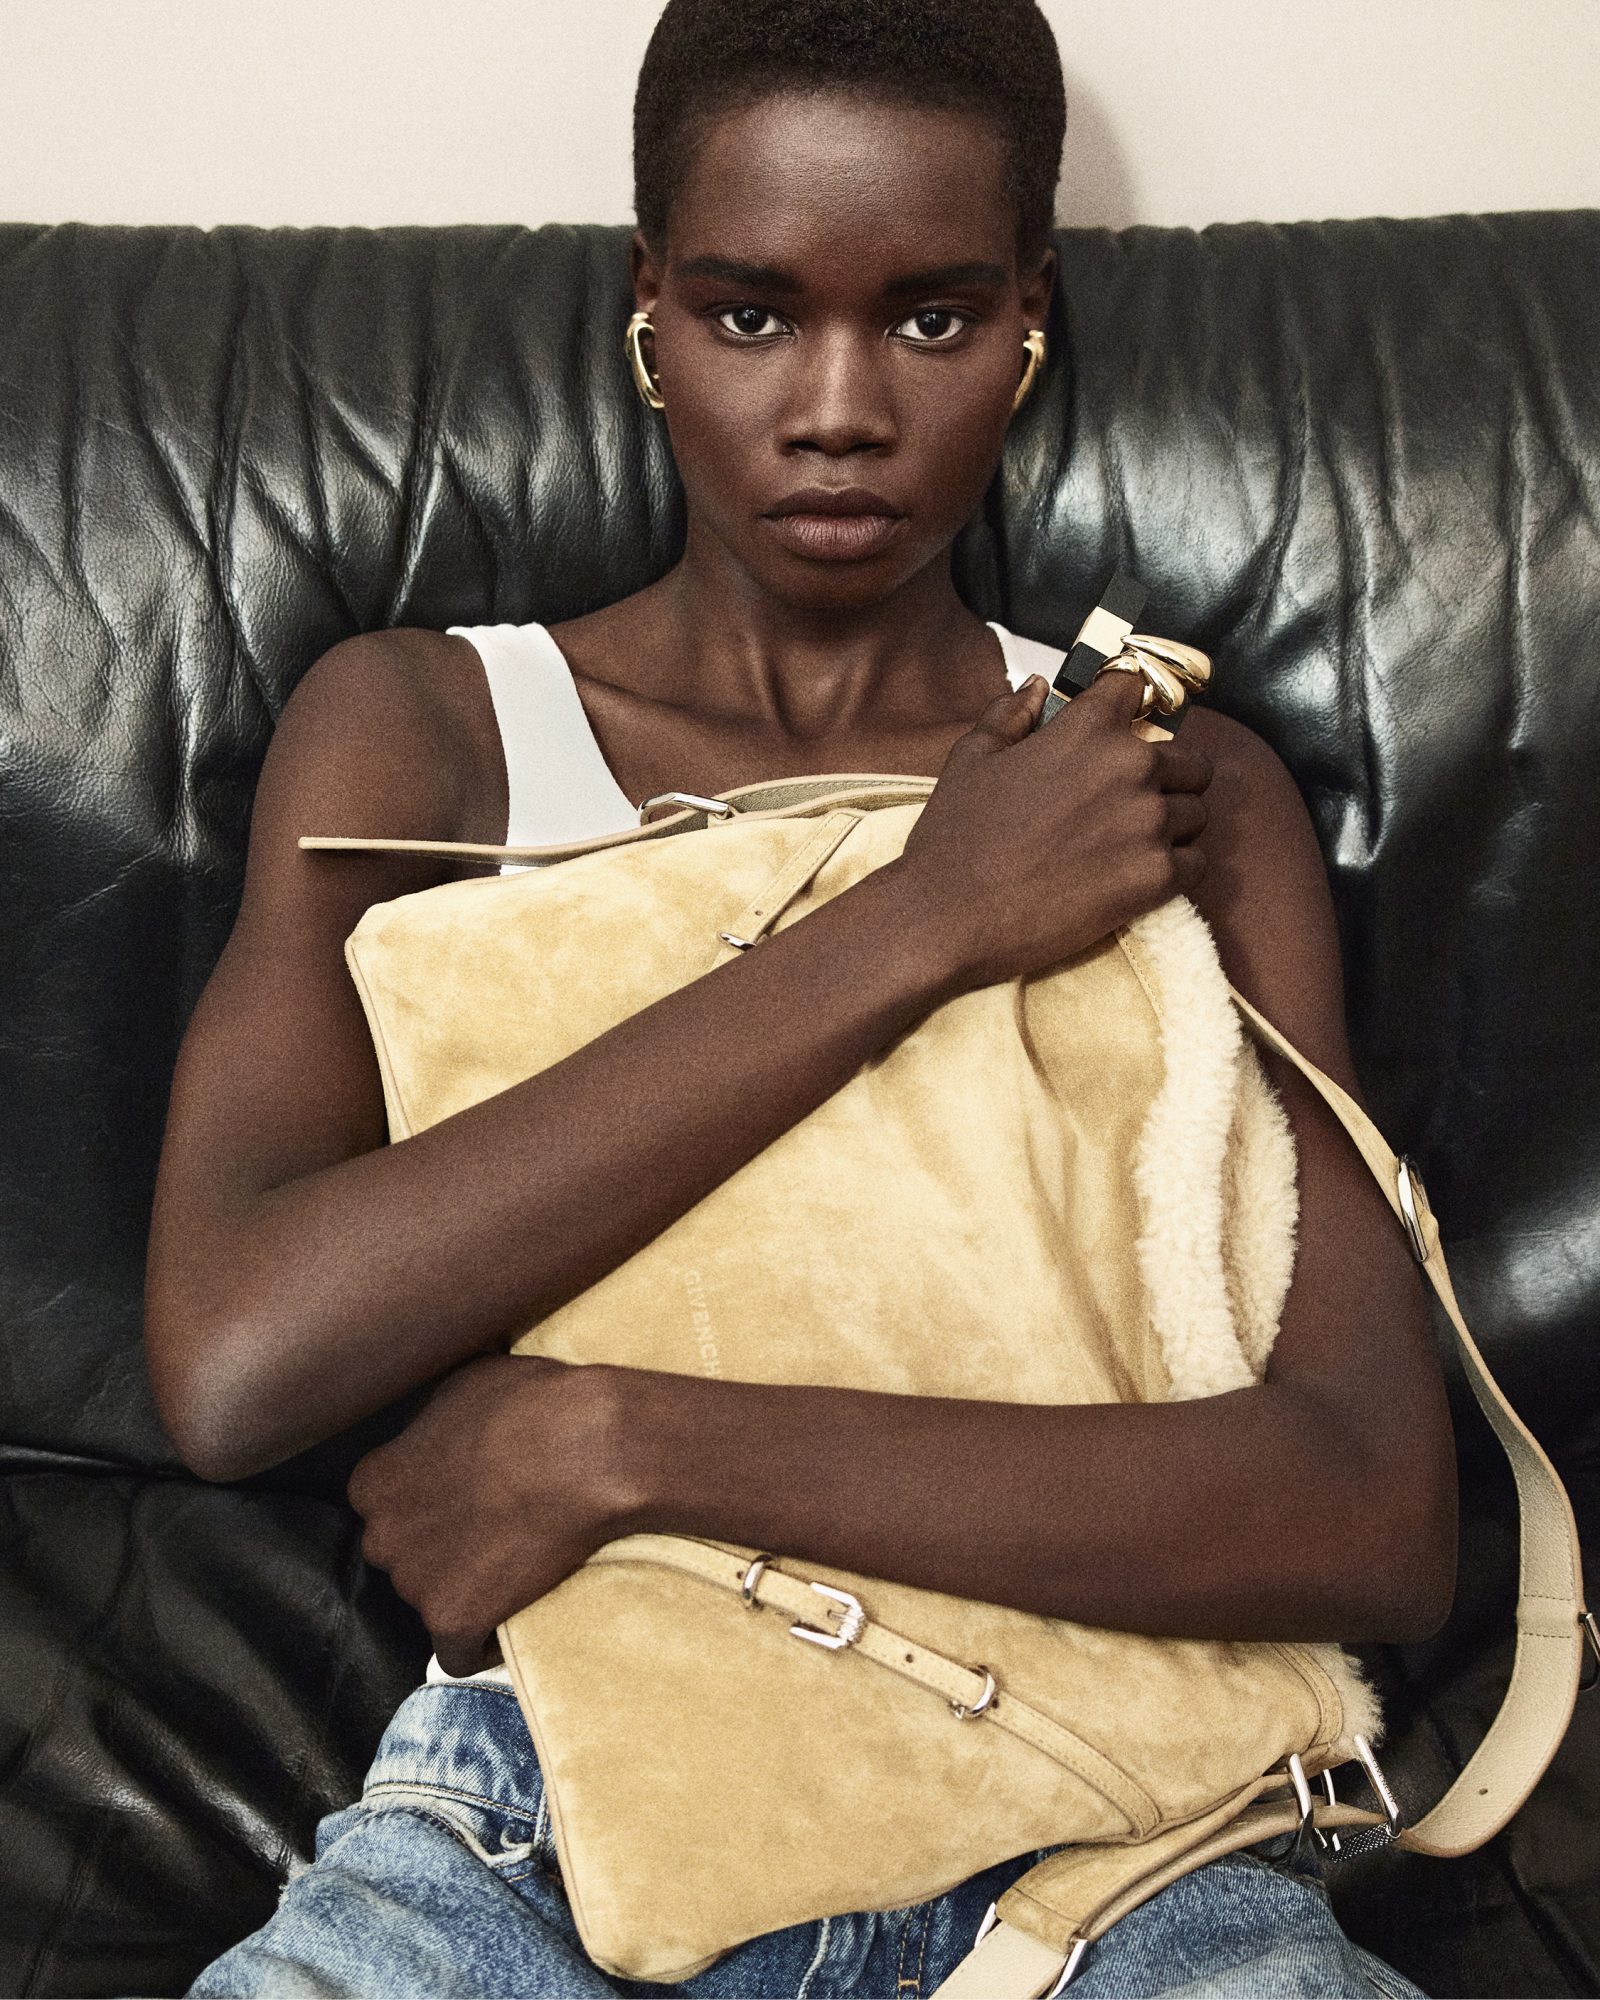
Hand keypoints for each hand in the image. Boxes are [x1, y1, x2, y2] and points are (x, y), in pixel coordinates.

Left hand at [347, 1354, 637, 1675]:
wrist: (588, 1452)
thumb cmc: (534, 1406)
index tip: (458, 1499)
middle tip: (487, 1532)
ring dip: (461, 1591)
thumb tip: (440, 1423)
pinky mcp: (454, 1621)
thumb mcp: (465, 1386)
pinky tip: (504, 1625)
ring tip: (509, 1569)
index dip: (421, 1502)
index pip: (380, 1503)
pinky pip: (457, 1653)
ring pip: (429, 1600)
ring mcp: (416, 1582)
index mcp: (375, 1479)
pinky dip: (480, 1644)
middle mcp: (383, 1534)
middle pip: (401, 1554)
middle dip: (435, 1548)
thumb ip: (432, 1421)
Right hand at [893, 668, 1211, 989]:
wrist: (950, 915)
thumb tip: (1037, 687)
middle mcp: (1131, 768)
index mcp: (1088, 730)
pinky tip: (1139, 877)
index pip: (1139, 687)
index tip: (1131, 719)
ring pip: (1196, 814)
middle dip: (1171, 776)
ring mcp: (1149, 825)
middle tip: (1134, 802)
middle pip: (1192, 760)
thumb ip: (1011, 714)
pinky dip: (1176, 870)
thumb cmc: (954, 835)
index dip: (1135, 702)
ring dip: (1173, 826)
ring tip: (1132, 846)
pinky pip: (1197, 864)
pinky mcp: (1157, 879)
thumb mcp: (971, 758)